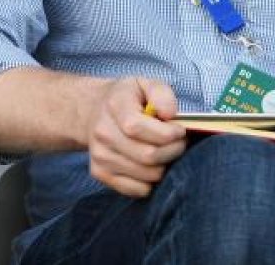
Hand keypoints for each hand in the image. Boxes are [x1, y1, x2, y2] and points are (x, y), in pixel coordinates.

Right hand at [86, 77, 186, 197]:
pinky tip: (151, 166)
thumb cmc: (129, 99)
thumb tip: (170, 115)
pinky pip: (137, 190)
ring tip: (165, 152)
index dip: (166, 133)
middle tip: (179, 143)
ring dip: (165, 167)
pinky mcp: (100, 173)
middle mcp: (102, 132)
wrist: (94, 111)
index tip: (180, 130)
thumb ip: (162, 94)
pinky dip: (151, 182)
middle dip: (173, 151)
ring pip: (146, 176)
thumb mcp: (146, 84)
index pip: (137, 127)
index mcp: (114, 105)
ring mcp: (99, 156)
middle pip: (147, 156)